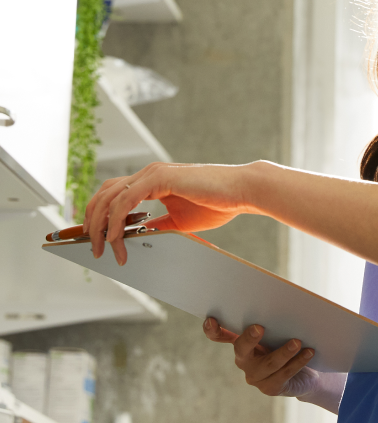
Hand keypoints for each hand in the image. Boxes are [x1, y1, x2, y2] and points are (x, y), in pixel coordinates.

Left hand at [83, 161, 255, 264]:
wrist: (241, 192)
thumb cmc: (218, 203)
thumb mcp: (178, 221)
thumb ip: (156, 225)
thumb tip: (136, 238)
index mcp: (153, 180)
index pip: (114, 194)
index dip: (99, 215)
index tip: (95, 238)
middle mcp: (149, 173)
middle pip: (104, 194)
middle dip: (91, 222)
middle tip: (92, 247)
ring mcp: (153, 173)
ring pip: (109, 198)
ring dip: (100, 226)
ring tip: (102, 249)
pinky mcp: (160, 178)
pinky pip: (125, 201)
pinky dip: (115, 222)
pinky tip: (116, 239)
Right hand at [203, 318, 318, 397]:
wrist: (307, 371)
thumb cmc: (288, 340)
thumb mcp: (280, 327)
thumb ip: (275, 315)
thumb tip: (281, 297)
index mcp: (242, 340)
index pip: (221, 335)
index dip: (213, 330)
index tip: (211, 319)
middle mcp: (245, 359)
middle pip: (241, 349)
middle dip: (249, 338)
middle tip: (259, 327)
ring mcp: (256, 375)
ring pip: (268, 363)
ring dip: (283, 351)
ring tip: (297, 341)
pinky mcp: (271, 387)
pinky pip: (284, 374)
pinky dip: (297, 362)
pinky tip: (308, 352)